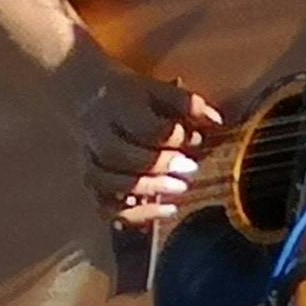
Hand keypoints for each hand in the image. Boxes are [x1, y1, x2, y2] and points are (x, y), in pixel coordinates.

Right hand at [60, 65, 221, 228]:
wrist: (92, 98)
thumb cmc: (136, 97)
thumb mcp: (160, 90)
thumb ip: (187, 104)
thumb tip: (217, 122)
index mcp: (113, 103)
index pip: (140, 125)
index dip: (172, 136)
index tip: (198, 139)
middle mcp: (94, 132)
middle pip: (116, 154)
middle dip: (157, 165)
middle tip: (191, 168)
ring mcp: (88, 160)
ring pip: (105, 182)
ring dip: (145, 189)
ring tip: (181, 188)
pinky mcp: (92, 186)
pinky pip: (106, 208)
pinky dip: (136, 215)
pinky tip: (167, 209)